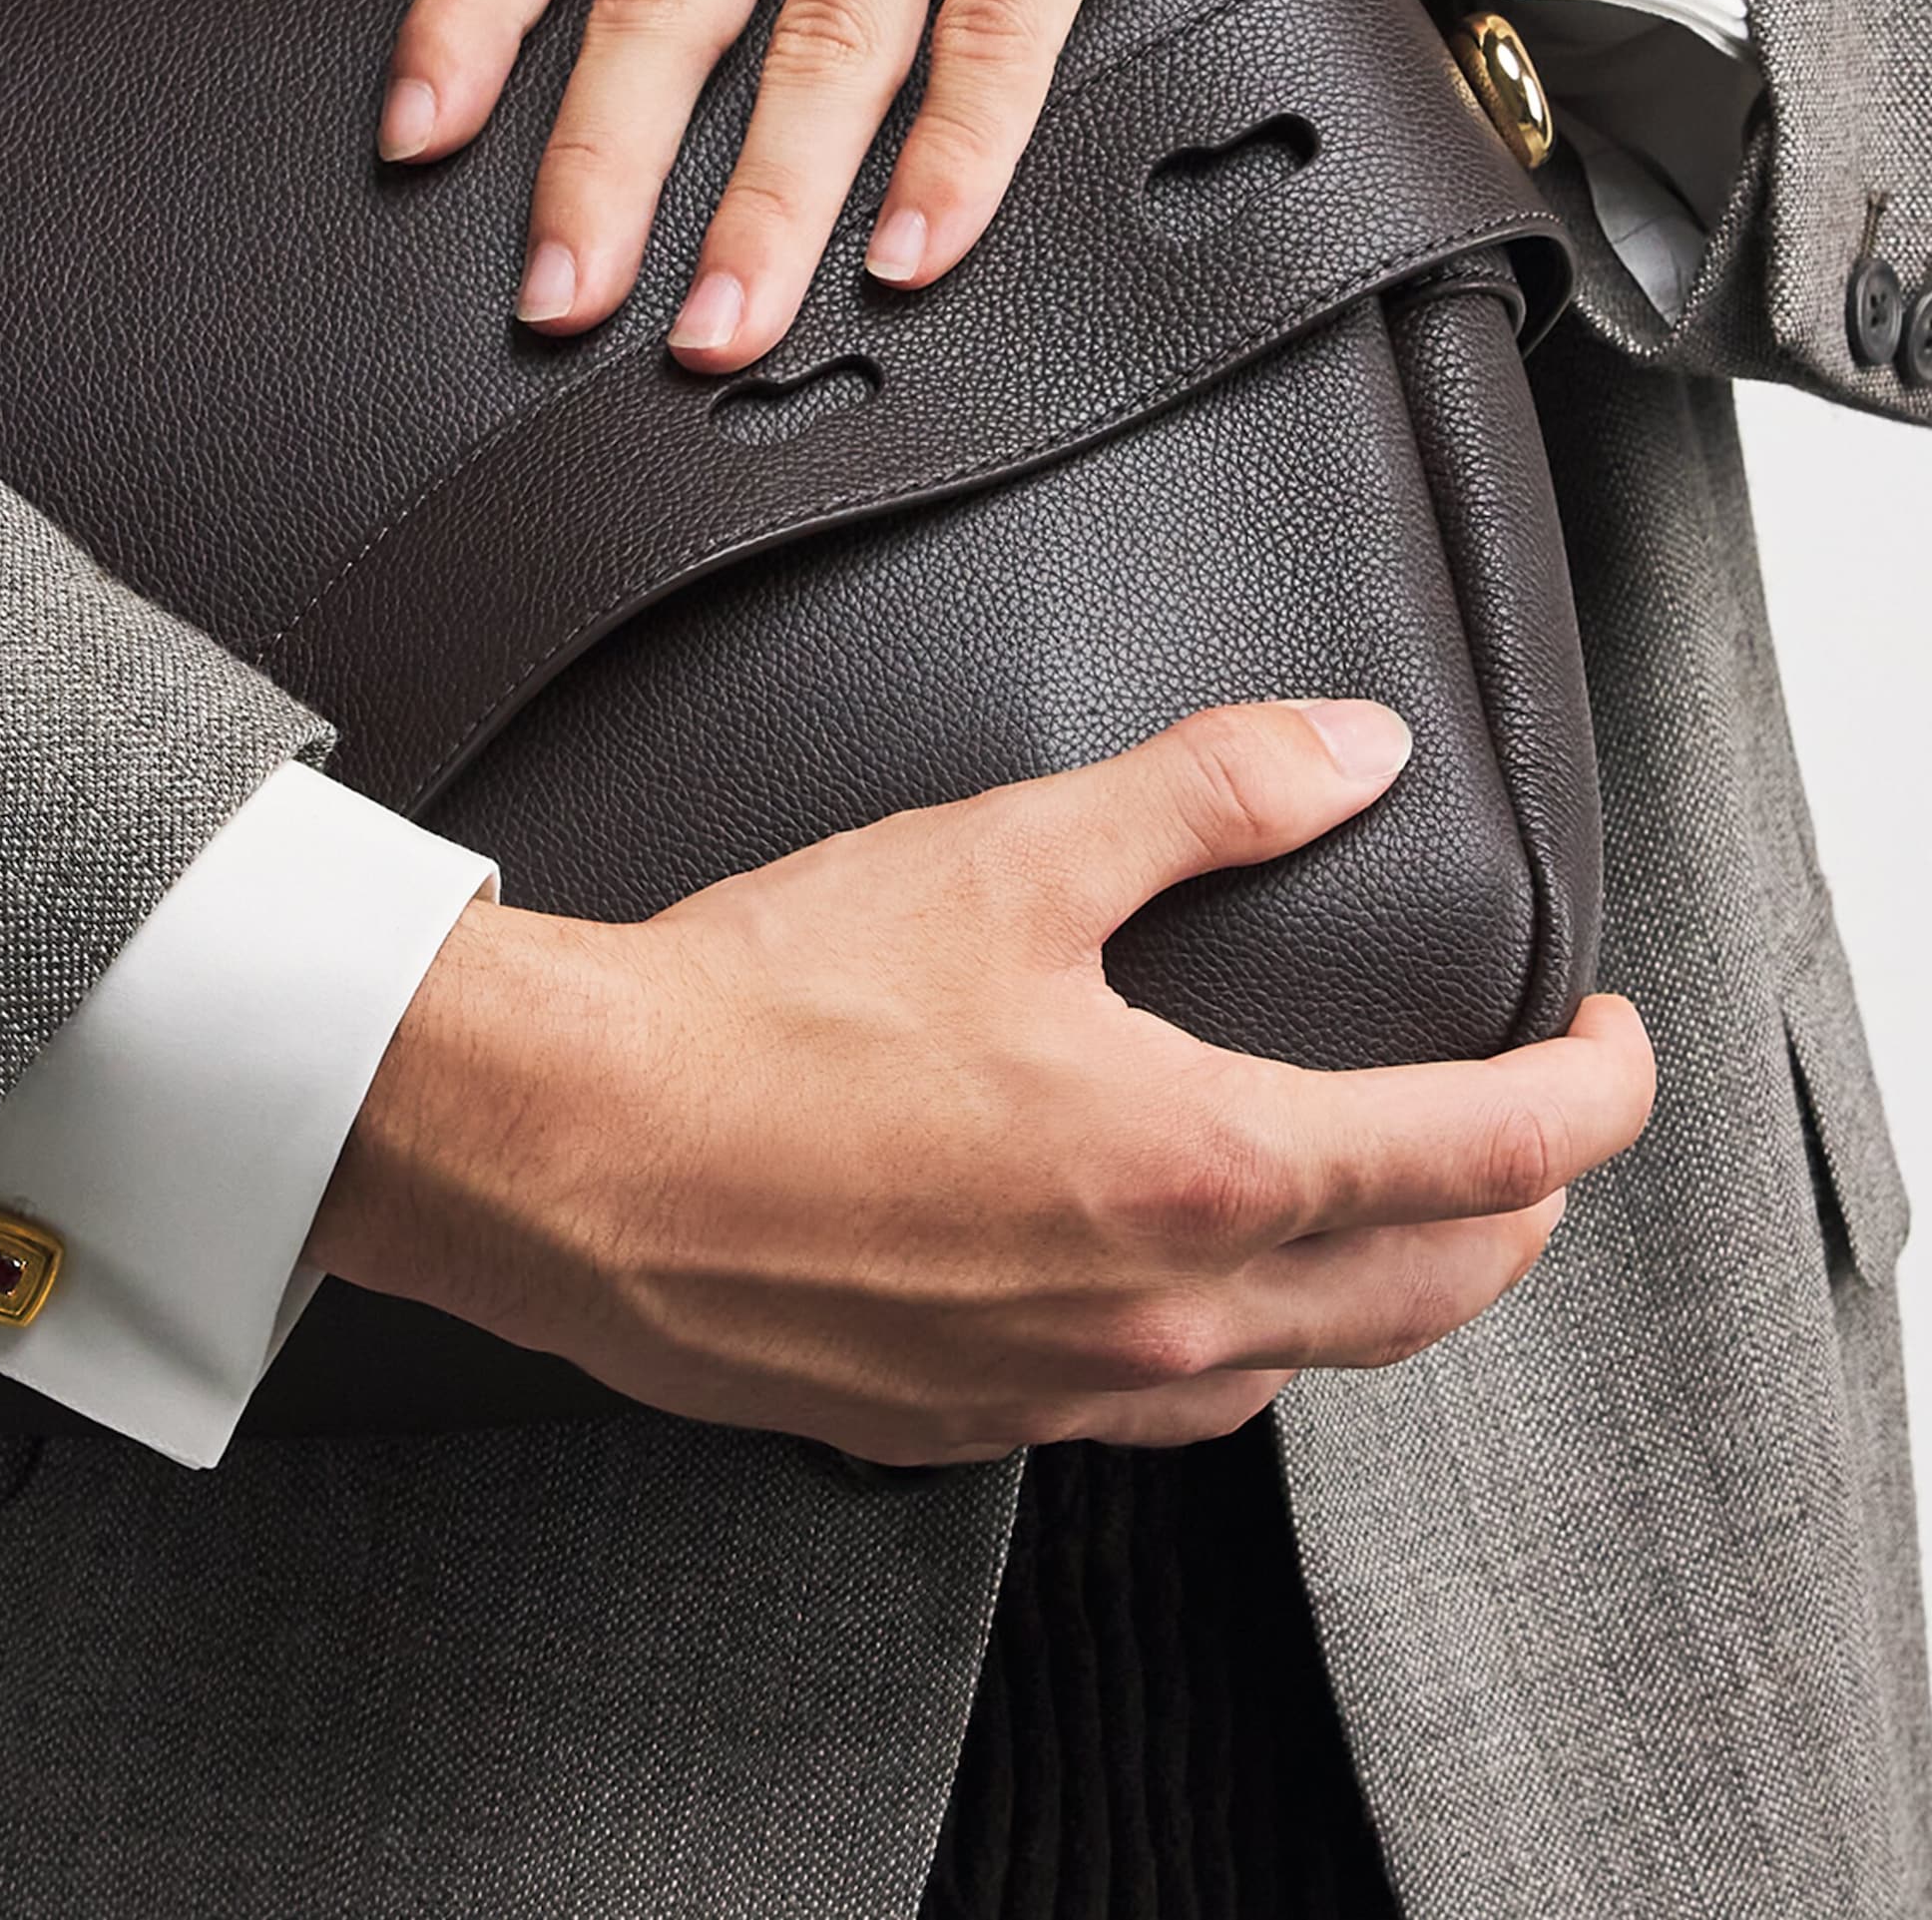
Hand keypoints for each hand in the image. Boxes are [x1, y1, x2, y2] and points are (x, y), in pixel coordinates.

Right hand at [310, 702, 1652, 1463]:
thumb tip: (1346, 753)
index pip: (1493, 1153)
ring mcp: (1064, 1387)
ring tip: (1377, 1208)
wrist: (567, 1150)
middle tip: (1529, 1131)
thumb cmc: (762, 1013)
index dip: (1592, 1090)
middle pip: (1435, 1291)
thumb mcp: (1006, 859)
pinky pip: (1161, 1408)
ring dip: (1382, 1286)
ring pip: (1306, 1369)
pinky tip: (1178, 1285)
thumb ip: (1205, 798)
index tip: (1609, 1041)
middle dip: (1519, 1206)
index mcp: (1199, 1165)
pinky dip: (1229, 1344)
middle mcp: (1158, 1310)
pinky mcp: (965, 1421)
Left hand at [380, 0, 1491, 374]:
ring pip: (827, 26)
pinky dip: (949, 153)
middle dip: (603, 166)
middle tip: (561, 301)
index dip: (472, 14)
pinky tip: (911, 249)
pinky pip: (996, 19)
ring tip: (723, 325)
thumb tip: (658, 60)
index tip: (418, 137)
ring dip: (767, 203)